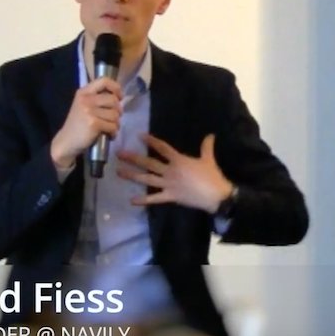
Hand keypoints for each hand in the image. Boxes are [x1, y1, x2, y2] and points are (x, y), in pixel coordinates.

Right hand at [49, 76, 121, 169]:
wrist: (66, 141)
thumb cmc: (78, 124)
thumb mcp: (83, 105)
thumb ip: (97, 98)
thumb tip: (119, 97)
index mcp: (83, 92)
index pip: (104, 81)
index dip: (116, 87)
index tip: (119, 97)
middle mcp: (86, 99)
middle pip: (113, 100)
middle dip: (118, 111)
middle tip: (114, 119)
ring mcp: (89, 111)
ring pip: (115, 114)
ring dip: (116, 124)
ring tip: (110, 128)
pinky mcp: (93, 123)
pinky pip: (113, 126)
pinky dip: (113, 132)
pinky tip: (109, 135)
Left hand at [117, 133, 233, 213]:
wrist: (215, 195)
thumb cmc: (212, 176)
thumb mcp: (208, 159)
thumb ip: (207, 147)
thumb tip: (211, 135)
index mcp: (178, 160)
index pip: (162, 148)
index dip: (150, 141)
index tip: (139, 136)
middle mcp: (170, 171)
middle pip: (149, 163)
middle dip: (133, 158)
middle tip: (119, 154)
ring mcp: (168, 185)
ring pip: (147, 179)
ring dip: (132, 175)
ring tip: (118, 172)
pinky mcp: (170, 197)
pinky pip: (154, 199)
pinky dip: (143, 200)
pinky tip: (131, 201)